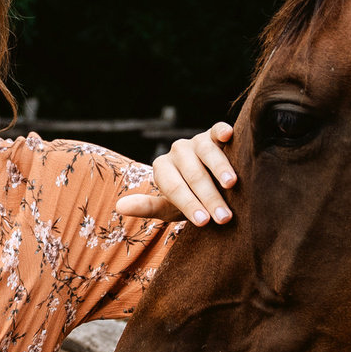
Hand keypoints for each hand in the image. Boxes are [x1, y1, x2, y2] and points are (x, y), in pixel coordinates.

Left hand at [116, 121, 237, 224]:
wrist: (212, 185)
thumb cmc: (190, 199)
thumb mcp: (169, 207)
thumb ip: (148, 207)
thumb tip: (119, 206)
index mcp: (162, 169)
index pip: (174, 188)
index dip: (189, 204)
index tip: (204, 222)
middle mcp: (177, 152)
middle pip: (193, 174)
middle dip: (209, 197)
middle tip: (224, 217)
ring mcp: (196, 141)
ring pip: (206, 152)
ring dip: (220, 168)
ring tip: (231, 185)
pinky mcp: (213, 134)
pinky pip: (216, 129)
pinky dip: (221, 131)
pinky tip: (228, 135)